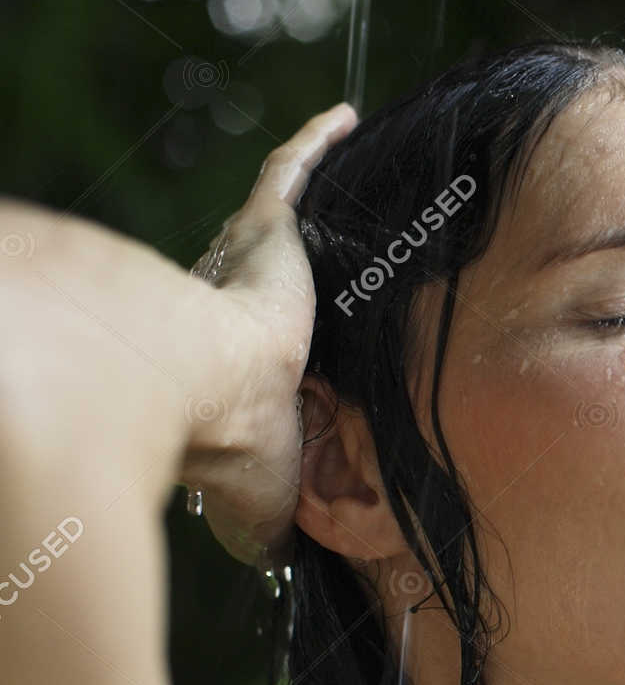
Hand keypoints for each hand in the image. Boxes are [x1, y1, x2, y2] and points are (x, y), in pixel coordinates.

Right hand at [180, 103, 356, 567]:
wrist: (203, 390)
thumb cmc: (226, 451)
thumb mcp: (262, 502)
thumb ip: (268, 524)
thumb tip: (276, 566)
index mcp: (229, 369)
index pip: (255, 352)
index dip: (270, 350)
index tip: (293, 356)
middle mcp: (225, 306)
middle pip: (267, 281)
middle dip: (288, 273)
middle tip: (341, 265)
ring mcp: (243, 261)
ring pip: (283, 222)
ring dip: (310, 205)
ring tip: (362, 185)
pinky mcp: (263, 224)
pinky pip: (292, 171)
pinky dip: (316, 144)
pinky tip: (350, 119)